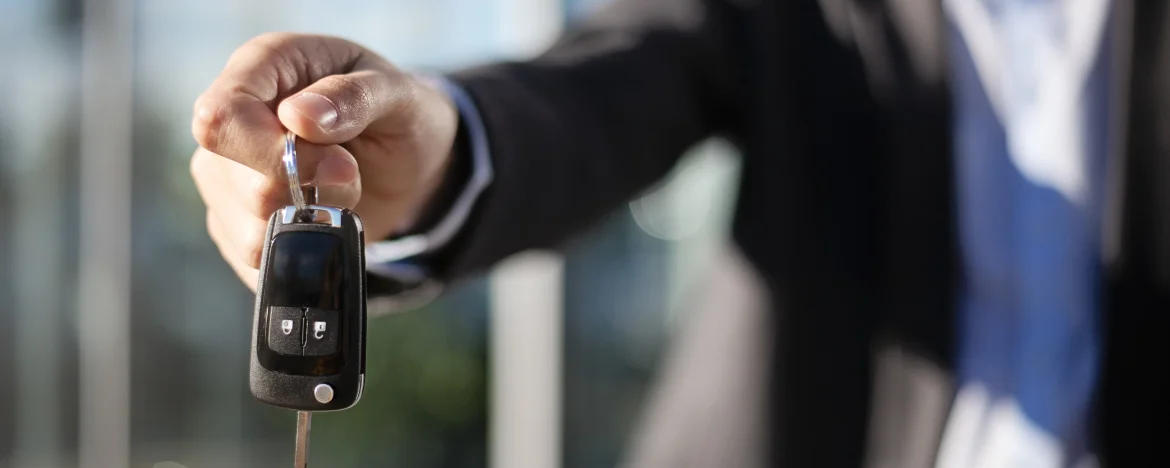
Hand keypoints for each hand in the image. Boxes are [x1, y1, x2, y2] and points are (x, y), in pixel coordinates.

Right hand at [190, 33, 457, 289]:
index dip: (270, 151)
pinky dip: (305, 246)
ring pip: (247, 227)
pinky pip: (256, 256)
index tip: (338, 162)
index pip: (221, 116)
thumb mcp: (398, 95)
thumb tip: (298, 116)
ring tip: (341, 192)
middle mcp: (232, 119)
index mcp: (263, 65)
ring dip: (310, 221)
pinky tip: (325, 218)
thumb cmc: (398, 114)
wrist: (407, 162)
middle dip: (307, 190)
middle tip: (352, 173)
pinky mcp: (235, 222)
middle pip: (237, 180)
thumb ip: (353, 97)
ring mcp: (225, 174)